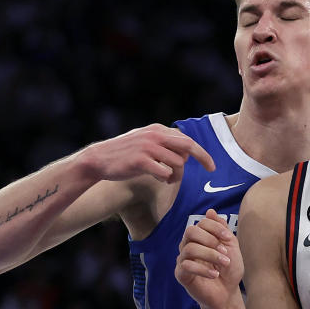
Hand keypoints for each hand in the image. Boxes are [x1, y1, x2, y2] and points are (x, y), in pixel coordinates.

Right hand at [79, 123, 214, 183]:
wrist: (98, 160)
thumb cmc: (124, 154)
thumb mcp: (145, 141)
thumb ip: (164, 143)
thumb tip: (186, 152)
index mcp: (157, 130)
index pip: (187, 140)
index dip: (202, 153)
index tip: (211, 165)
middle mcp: (155, 135)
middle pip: (188, 146)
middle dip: (203, 158)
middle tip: (211, 170)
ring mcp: (148, 147)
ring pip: (178, 163)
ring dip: (177, 175)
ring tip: (167, 179)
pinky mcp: (141, 160)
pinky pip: (165, 172)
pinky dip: (166, 178)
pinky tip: (159, 179)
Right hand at [175, 210, 243, 308]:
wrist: (228, 293)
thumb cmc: (229, 269)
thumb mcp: (231, 246)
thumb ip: (222, 229)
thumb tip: (210, 211)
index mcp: (200, 238)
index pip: (201, 223)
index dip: (215, 227)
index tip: (227, 237)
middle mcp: (189, 246)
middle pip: (190, 231)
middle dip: (209, 239)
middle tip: (224, 251)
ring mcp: (183, 260)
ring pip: (189, 249)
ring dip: (210, 255)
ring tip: (224, 263)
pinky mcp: (181, 274)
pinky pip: (186, 266)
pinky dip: (203, 269)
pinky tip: (215, 275)